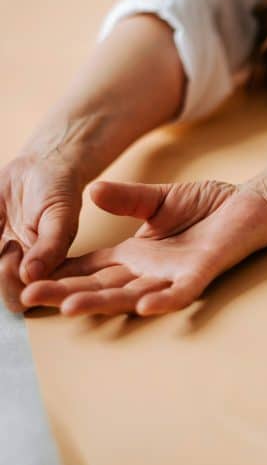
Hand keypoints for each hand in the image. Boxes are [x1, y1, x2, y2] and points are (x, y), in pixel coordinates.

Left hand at [0, 153, 82, 311]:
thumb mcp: (61, 218)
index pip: (21, 297)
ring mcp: (2, 256)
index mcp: (44, 271)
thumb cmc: (59, 191)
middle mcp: (21, 269)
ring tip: (1, 225)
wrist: (41, 167)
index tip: (14, 246)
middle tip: (8, 240)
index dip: (9, 281)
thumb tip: (31, 276)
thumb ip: (50, 247)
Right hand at [21, 178, 266, 315]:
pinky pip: (182, 290)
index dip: (62, 272)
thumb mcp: (161, 200)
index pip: (92, 266)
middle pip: (104, 284)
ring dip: (103, 302)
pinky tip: (141, 305)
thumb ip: (128, 199)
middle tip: (29, 298)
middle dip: (67, 291)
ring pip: (134, 293)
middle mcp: (152, 269)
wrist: (252, 203)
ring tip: (67, 308)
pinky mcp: (204, 270)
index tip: (28, 276)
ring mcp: (176, 273)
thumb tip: (90, 191)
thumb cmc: (210, 205)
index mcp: (138, 253)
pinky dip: (163, 299)